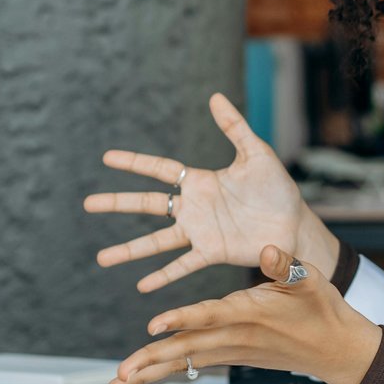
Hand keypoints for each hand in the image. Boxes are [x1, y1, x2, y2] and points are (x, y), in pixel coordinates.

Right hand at [84, 93, 335, 291]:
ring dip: (130, 250)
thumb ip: (235, 127)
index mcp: (201, 181)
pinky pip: (183, 265)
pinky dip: (163, 276)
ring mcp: (200, 232)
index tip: (106, 158)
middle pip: (147, 205)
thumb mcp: (256, 154)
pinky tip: (142, 286)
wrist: (295, 223)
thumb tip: (215, 96)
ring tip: (102, 259)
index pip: (160, 170)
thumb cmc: (277, 188)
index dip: (134, 163)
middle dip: (117, 204)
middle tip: (87, 204)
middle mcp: (194, 208)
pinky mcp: (213, 252)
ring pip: (157, 241)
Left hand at [105, 244, 382, 383]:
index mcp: (251, 313)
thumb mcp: (310, 279)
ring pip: (184, 363)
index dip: (182, 319)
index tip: (154, 324)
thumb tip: (267, 247)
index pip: (211, 316)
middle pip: (186, 350)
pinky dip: (166, 370)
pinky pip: (192, 365)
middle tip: (119, 375)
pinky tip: (142, 377)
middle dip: (150, 362)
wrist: (336, 349)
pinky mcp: (231, 356)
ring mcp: (232, 351)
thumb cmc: (323, 311)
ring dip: (149, 374)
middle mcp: (236, 337)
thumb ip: (285, 263)